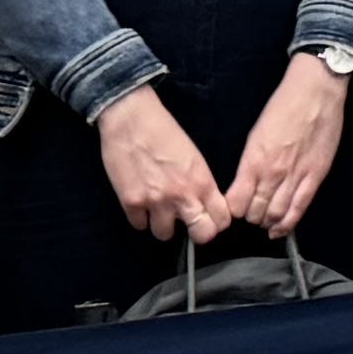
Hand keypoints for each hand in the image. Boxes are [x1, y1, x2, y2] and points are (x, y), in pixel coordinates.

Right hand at [94, 86, 228, 241]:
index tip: (208, 218)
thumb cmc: (164, 130)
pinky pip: (139, 225)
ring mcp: (156, 202)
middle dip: (196, 232)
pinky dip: (139, 218)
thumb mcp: (193, 156)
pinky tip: (140, 203)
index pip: (222, 220)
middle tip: (187, 222)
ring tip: (158, 209)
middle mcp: (182, 196)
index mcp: (202, 182)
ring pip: (165, 235)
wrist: (131, 118)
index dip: (216, 222)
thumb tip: (201, 203)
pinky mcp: (131, 202)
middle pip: (202, 235)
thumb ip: (200, 183)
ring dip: (162, 224)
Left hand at [224, 55, 347, 235]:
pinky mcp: (314, 177)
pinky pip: (299, 209)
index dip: (232, 210)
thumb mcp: (256, 133)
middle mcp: (271, 174)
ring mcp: (295, 177)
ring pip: (276, 215)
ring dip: (268, 222)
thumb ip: (250, 162)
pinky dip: (287, 224)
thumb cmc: (282, 107)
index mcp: (253, 161)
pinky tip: (279, 230)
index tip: (234, 208)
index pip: (236, 202)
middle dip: (250, 217)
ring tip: (266, 220)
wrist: (314, 93)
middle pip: (255, 212)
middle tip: (251, 213)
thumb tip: (245, 183)